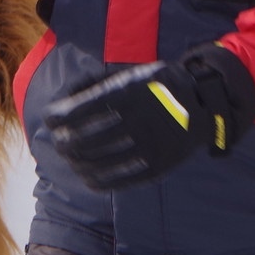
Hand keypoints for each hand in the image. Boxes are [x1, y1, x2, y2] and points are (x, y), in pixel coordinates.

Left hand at [44, 44, 254, 190]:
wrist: (203, 102)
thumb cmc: (157, 84)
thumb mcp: (130, 73)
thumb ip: (96, 85)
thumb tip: (61, 103)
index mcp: (126, 92)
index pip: (76, 112)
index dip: (57, 117)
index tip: (51, 119)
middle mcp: (134, 120)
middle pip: (81, 140)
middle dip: (63, 142)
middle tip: (60, 141)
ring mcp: (146, 146)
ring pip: (95, 162)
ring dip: (76, 162)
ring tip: (72, 158)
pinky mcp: (155, 167)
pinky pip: (116, 180)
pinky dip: (96, 180)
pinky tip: (88, 176)